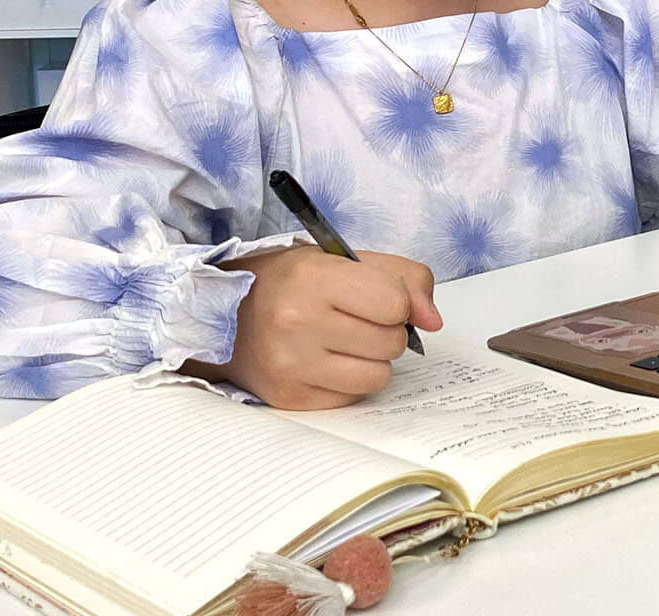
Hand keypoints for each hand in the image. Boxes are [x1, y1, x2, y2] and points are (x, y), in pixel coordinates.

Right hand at [182, 245, 442, 409]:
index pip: (394, 304)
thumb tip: (433, 321)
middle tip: (354, 320)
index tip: (376, 298)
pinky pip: (353, 398)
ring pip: (378, 376)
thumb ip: (404, 278)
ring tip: (342, 342)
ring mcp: (291, 365)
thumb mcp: (345, 260)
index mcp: (313, 278)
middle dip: (385, 332)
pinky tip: (325, 362)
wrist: (225, 315)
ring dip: (371, 361)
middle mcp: (297, 322)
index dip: (396, 302)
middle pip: (391, 343)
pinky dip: (349, 382)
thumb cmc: (293, 283)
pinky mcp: (290, 398)